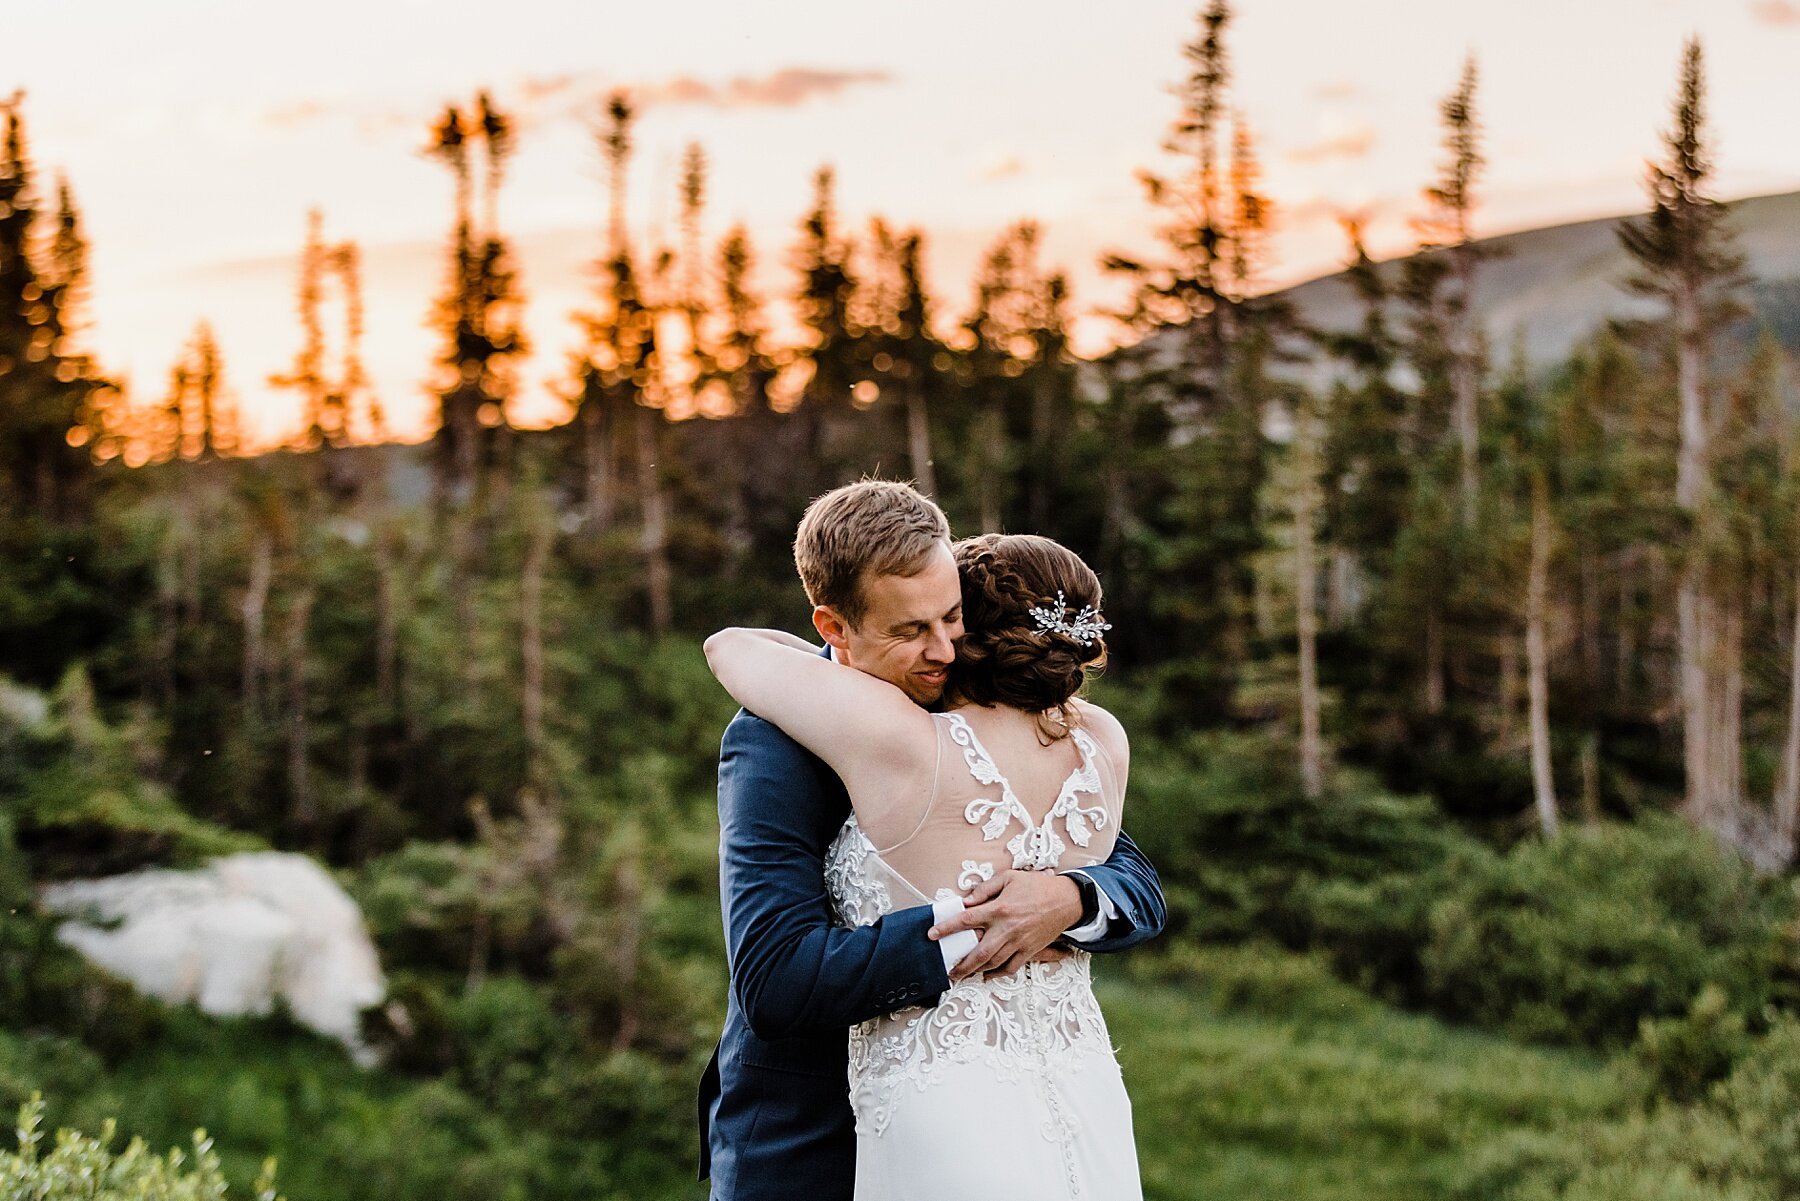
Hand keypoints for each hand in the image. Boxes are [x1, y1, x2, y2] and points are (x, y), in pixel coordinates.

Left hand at [928, 868, 1082, 982]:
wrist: (1066, 900)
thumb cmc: (1037, 886)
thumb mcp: (1009, 878)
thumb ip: (985, 889)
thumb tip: (966, 899)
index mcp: (999, 908)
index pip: (966, 919)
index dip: (946, 928)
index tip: (932, 935)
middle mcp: (1007, 929)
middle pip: (978, 952)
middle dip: (960, 965)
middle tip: (948, 971)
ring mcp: (1018, 943)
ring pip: (992, 963)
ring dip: (975, 971)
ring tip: (962, 975)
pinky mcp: (1029, 951)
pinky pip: (1010, 967)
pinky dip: (996, 974)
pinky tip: (986, 975)